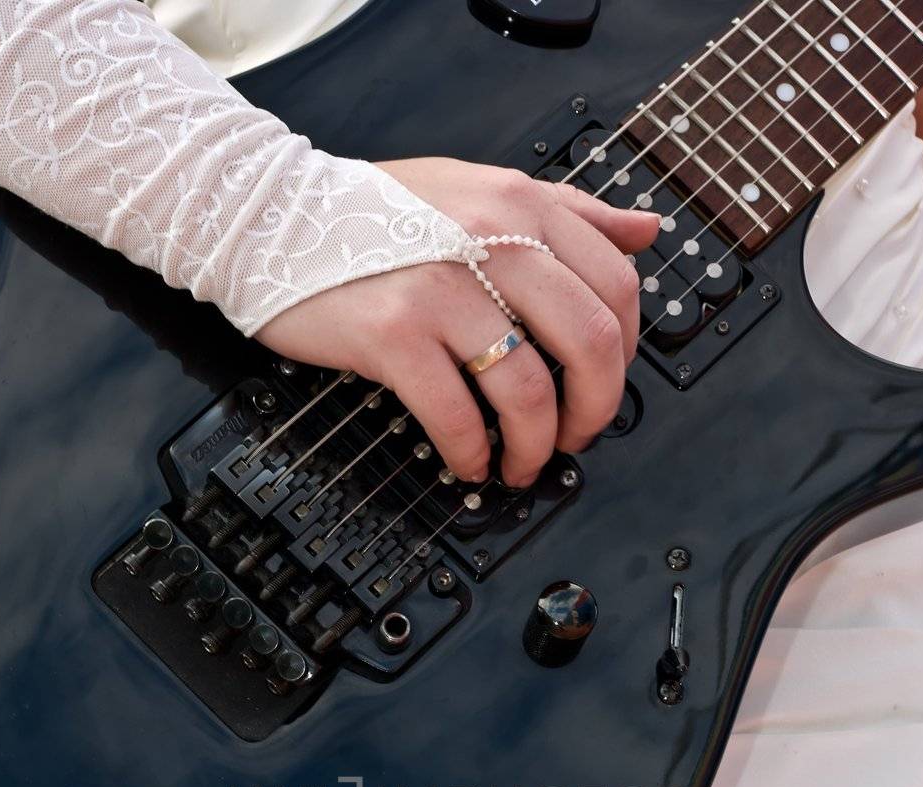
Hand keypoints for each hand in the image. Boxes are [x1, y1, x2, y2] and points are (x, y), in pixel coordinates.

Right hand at [254, 157, 658, 487]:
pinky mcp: (394, 334)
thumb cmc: (380, 215)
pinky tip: (468, 461)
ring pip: (529, 390)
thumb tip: (647, 231)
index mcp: (523, 205)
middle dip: (594, 411)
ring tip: (519, 462)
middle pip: (588, 344)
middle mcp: (492, 238)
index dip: (624, 356)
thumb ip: (570, 211)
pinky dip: (471, 453)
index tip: (601, 386)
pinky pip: (456, 415)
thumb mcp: (483, 189)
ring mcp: (442, 287)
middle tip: (575, 437)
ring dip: (534, 446)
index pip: (616, 287)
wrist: (275, 218)